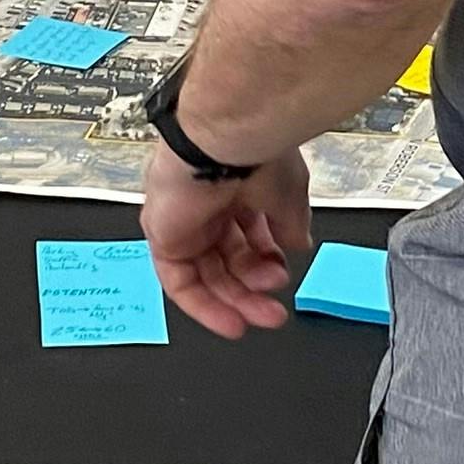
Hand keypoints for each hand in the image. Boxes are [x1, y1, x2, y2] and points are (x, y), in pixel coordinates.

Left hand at [143, 143, 312, 338]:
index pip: (249, 235)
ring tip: (266, 315)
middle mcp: (207, 205)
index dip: (267, 259)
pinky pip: (181, 283)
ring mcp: (184, 223)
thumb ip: (291, 225)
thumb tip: (298, 246)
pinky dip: (205, 307)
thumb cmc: (256, 153)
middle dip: (255, 288)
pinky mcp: (165, 239)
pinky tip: (233, 323)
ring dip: (238, 301)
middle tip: (275, 311)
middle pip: (229, 261)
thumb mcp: (289, 195)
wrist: (225, 140)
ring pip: (208, 276)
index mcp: (236, 187)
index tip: (284, 271)